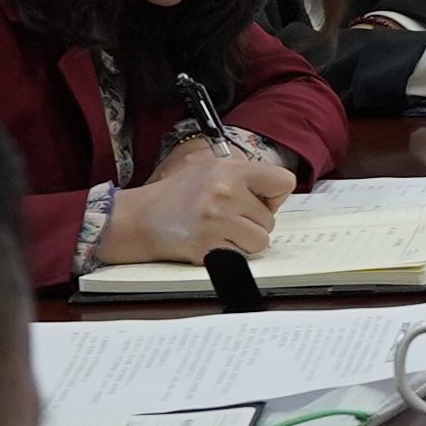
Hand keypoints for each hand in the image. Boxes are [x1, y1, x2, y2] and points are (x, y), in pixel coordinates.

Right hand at [104, 142, 292, 263]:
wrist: (140, 217)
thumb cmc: (181, 194)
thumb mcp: (212, 168)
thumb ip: (248, 176)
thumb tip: (281, 192)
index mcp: (230, 170)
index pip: (284, 182)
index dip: (273, 195)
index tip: (256, 199)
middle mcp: (225, 192)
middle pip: (270, 219)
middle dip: (253, 222)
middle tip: (225, 216)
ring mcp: (216, 221)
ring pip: (260, 240)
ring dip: (244, 240)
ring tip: (219, 229)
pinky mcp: (207, 246)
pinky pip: (241, 257)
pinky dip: (230, 254)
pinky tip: (211, 241)